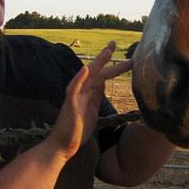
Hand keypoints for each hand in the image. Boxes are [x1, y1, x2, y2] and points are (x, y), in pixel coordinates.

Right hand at [48, 42, 131, 159]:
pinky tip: (86, 69)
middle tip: (115, 43)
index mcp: (88, 92)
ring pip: (87, 75)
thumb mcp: (92, 109)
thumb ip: (96, 96)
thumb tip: (103, 83)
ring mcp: (75, 96)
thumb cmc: (77, 129)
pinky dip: (79, 78)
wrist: (63, 145)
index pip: (102, 75)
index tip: (125, 56)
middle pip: (97, 71)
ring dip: (97, 63)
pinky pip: (74, 89)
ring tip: (108, 52)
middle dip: (107, 58)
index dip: (113, 65)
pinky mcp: (70, 104)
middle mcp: (81, 90)